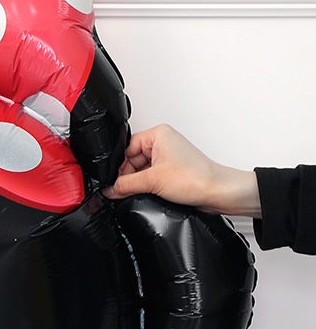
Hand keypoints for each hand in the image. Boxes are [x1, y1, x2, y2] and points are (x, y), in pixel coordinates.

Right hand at [102, 124, 261, 216]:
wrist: (218, 193)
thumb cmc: (197, 178)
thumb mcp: (152, 181)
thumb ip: (125, 185)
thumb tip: (109, 189)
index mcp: (158, 134)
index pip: (126, 148)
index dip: (119, 166)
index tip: (115, 181)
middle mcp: (163, 143)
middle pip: (131, 160)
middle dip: (129, 177)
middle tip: (128, 189)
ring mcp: (168, 157)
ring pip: (140, 171)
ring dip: (139, 183)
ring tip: (148, 191)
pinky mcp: (171, 171)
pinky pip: (150, 178)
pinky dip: (147, 187)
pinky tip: (152, 193)